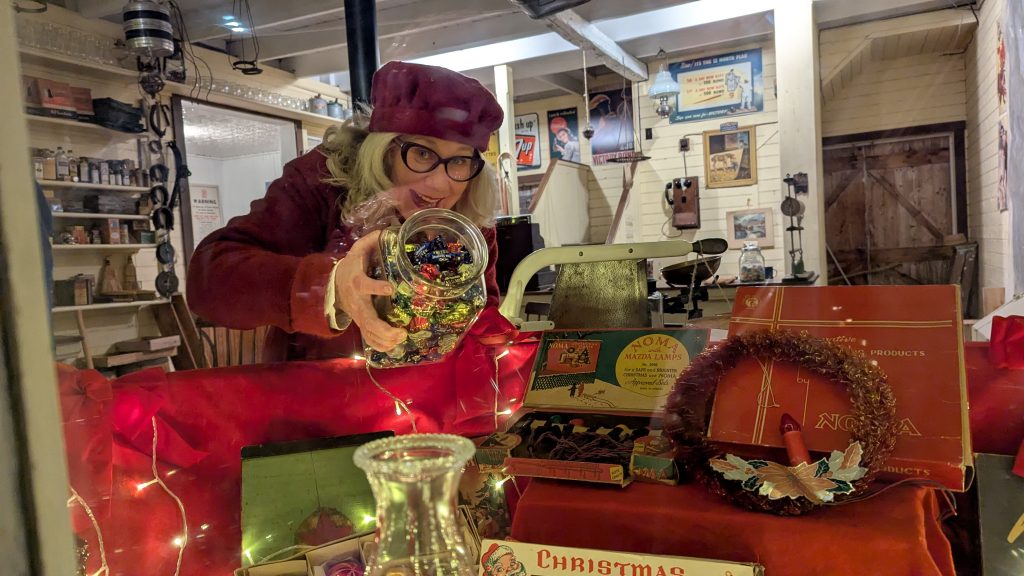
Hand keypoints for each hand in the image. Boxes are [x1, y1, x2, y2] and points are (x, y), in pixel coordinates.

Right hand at [333, 230, 407, 351]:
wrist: (336, 284)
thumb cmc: (353, 266)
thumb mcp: (358, 250)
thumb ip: (371, 241)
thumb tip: (387, 230)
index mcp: (357, 282)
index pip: (364, 285)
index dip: (376, 287)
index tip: (389, 288)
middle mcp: (358, 302)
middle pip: (368, 320)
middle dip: (384, 329)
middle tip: (401, 332)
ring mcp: (359, 316)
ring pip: (369, 333)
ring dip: (385, 340)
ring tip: (401, 339)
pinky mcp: (362, 324)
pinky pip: (370, 339)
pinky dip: (381, 345)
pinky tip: (394, 346)